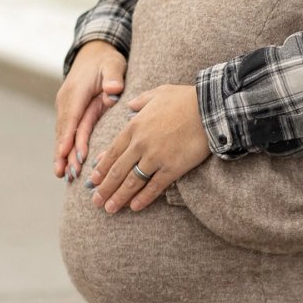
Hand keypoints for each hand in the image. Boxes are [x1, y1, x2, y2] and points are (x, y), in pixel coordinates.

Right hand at [53, 41, 126, 179]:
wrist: (93, 53)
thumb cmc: (105, 60)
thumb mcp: (113, 64)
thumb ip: (113, 77)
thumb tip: (113, 89)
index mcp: (77, 91)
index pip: (72, 117)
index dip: (69, 136)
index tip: (66, 154)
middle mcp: (67, 100)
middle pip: (64, 130)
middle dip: (63, 152)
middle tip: (65, 173)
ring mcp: (66, 107)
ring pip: (63, 134)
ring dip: (62, 154)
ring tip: (63, 175)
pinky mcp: (69, 112)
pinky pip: (67, 132)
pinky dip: (64, 148)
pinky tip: (65, 164)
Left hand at [89, 84, 210, 211]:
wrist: (209, 108)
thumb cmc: (185, 99)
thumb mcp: (159, 93)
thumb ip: (141, 101)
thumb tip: (130, 105)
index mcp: (134, 126)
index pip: (112, 152)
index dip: (101, 168)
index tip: (93, 181)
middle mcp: (141, 144)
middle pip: (117, 170)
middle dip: (105, 188)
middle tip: (96, 201)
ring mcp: (155, 157)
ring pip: (132, 182)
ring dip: (119, 197)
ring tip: (110, 209)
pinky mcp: (172, 168)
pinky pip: (154, 187)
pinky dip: (143, 198)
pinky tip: (134, 207)